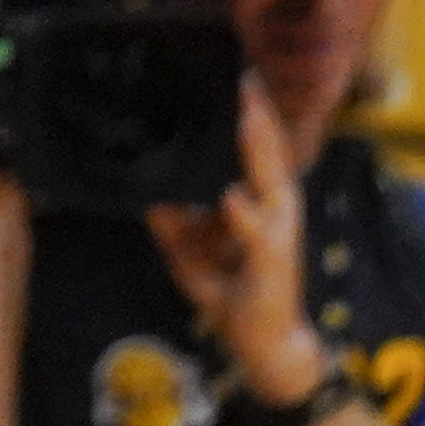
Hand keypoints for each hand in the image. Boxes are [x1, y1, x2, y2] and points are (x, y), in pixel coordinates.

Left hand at [145, 78, 323, 398]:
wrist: (265, 346)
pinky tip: (233, 198)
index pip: (254, 156)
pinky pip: (260, 235)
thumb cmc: (234, 298)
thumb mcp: (188, 254)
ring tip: (250, 118)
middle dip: (260, 119)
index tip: (238, 81)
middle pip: (269, 158)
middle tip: (247, 79)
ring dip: (262, 151)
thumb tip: (146, 191)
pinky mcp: (275, 264)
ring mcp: (278, 237)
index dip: (248, 120)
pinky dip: (246, 217)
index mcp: (257, 207)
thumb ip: (171, 222)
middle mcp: (274, 214)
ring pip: (273, 185)